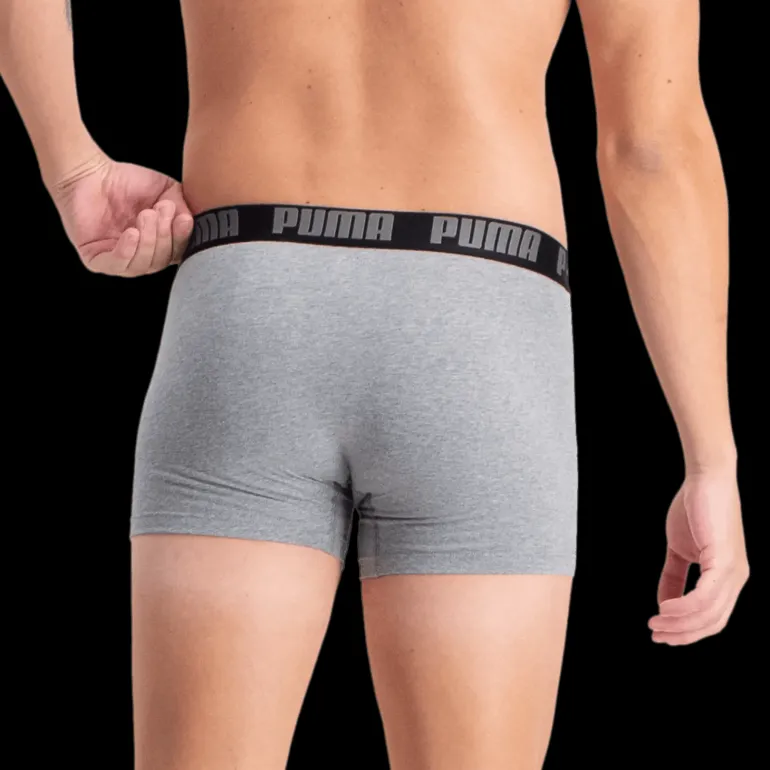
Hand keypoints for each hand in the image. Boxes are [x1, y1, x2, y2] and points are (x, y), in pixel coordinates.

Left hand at [48, 149, 194, 275]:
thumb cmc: (127, 181)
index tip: (184, 219)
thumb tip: (192, 223)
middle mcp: (140, 257)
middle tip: (159, 211)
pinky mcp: (96, 260)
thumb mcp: (167, 191)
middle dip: (164, 236)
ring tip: (145, 215)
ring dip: (148, 241)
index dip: (183, 240)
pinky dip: (127, 251)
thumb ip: (184, 207)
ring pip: (142, 265)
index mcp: (159, 246)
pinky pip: (116, 265)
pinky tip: (131, 233)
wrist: (90, 172)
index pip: (178, 254)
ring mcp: (119, 261)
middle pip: (161, 261)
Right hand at [648, 470, 748, 644]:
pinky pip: (705, 596)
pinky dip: (683, 607)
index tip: (661, 633)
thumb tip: (663, 604)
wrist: (706, 479)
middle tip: (656, 635)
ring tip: (655, 623)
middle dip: (682, 634)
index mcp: (728, 578)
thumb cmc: (694, 508)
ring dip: (678, 623)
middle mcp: (736, 579)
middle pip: (712, 623)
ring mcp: (733, 571)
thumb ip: (673, 577)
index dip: (687, 631)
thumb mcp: (679, 550)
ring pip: (708, 614)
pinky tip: (664, 608)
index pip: (712, 618)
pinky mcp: (725, 560)